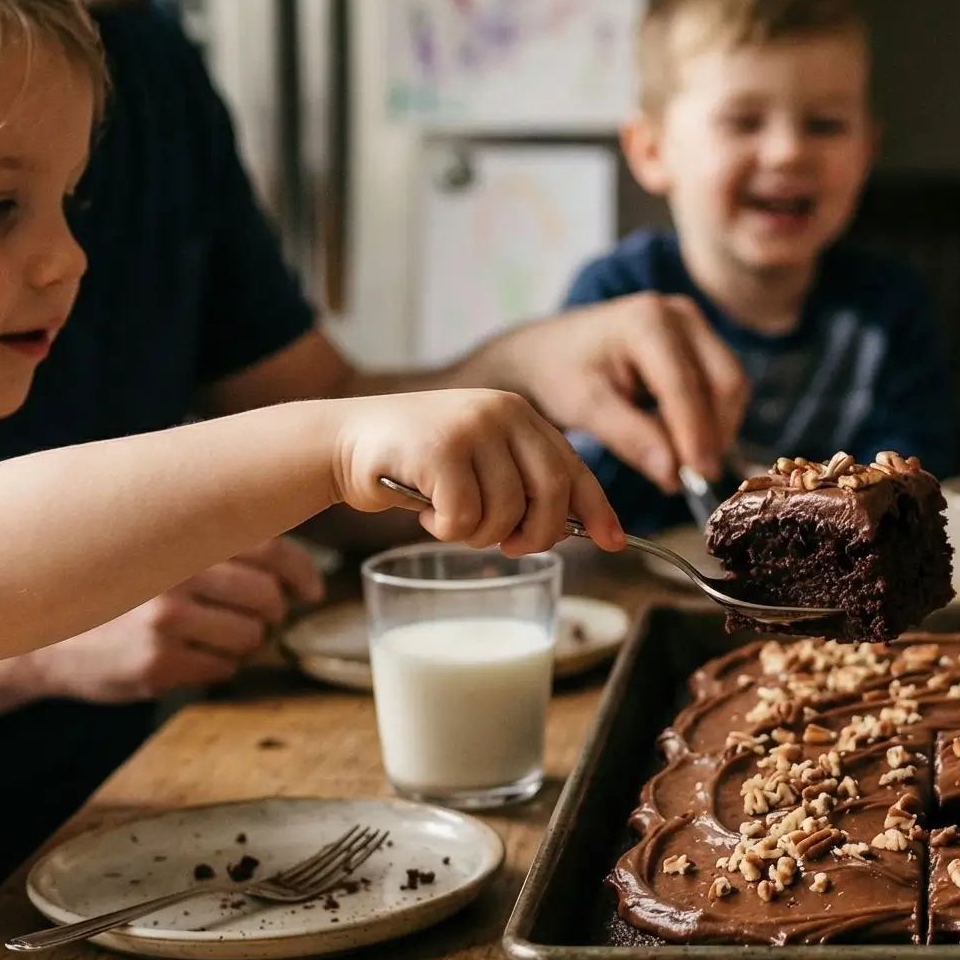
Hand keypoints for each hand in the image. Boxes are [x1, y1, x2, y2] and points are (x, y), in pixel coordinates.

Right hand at [0, 538, 326, 708]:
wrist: (44, 639)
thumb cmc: (115, 596)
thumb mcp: (157, 554)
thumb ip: (210, 544)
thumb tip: (287, 556)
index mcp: (182, 540)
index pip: (270, 548)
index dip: (301, 572)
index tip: (309, 590)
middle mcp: (175, 575)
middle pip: (267, 597)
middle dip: (274, 613)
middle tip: (263, 618)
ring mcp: (165, 622)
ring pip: (251, 636)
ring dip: (249, 642)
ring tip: (223, 638)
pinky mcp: (156, 663)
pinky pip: (223, 668)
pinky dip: (221, 665)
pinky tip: (194, 657)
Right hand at [333, 389, 625, 555]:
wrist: (344, 442)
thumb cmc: (418, 464)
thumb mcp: (482, 463)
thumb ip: (524, 484)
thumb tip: (575, 530)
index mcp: (522, 415)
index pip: (574, 468)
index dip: (597, 510)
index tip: (615, 542)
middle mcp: (504, 413)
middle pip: (551, 494)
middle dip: (538, 535)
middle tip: (510, 546)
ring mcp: (472, 428)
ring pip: (507, 513)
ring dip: (477, 534)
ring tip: (449, 517)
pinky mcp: (440, 450)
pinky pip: (464, 517)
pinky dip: (445, 530)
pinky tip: (424, 511)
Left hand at [468, 294, 746, 490]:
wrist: (547, 352)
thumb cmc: (559, 375)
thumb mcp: (585, 407)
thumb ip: (630, 437)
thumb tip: (674, 474)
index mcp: (646, 321)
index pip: (686, 385)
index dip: (696, 434)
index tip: (700, 477)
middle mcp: (678, 314)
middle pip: (724, 380)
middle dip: (715, 432)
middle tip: (696, 476)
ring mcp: (693, 323)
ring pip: (729, 384)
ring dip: (715, 428)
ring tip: (683, 462)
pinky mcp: (699, 340)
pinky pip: (721, 384)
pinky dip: (709, 418)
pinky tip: (682, 441)